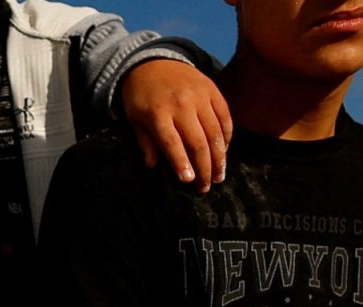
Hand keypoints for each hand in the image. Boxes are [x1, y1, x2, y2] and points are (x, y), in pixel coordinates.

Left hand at [121, 59, 231, 192]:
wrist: (153, 62)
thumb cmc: (140, 97)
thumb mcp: (135, 121)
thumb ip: (146, 142)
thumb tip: (153, 166)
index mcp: (158, 114)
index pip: (172, 143)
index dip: (182, 163)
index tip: (189, 181)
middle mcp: (182, 105)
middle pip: (198, 141)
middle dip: (204, 167)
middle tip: (206, 187)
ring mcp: (200, 96)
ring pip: (215, 131)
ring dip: (219, 157)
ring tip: (219, 176)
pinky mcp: (213, 89)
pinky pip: (225, 115)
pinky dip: (227, 135)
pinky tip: (224, 151)